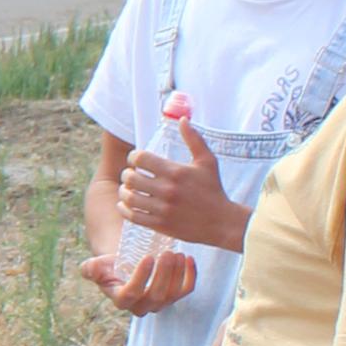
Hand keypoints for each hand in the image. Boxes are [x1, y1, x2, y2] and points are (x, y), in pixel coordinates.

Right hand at [79, 248, 197, 315]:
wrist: (126, 267)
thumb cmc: (111, 266)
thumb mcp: (97, 266)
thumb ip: (91, 268)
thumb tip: (91, 268)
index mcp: (122, 300)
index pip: (132, 293)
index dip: (141, 277)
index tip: (147, 257)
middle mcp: (142, 306)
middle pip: (156, 295)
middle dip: (164, 274)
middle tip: (167, 253)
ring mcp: (160, 303)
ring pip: (173, 293)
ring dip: (178, 273)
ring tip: (177, 253)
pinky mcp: (175, 296)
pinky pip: (186, 290)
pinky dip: (191, 276)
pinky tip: (189, 258)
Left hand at [118, 119, 250, 252]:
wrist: (221, 222)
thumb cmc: (214, 189)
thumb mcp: (207, 161)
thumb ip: (194, 139)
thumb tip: (183, 119)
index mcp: (175, 172)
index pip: (141, 159)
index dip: (133, 157)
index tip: (136, 159)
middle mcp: (167, 190)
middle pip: (131, 177)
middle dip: (126, 173)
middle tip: (130, 174)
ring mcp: (162, 209)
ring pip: (129, 197)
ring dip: (123, 191)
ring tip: (126, 188)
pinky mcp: (160, 225)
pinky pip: (132, 216)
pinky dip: (123, 208)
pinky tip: (125, 204)